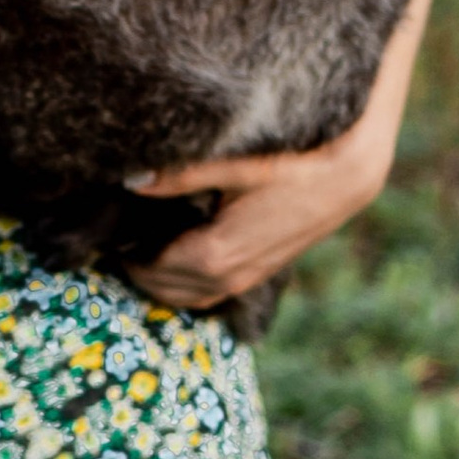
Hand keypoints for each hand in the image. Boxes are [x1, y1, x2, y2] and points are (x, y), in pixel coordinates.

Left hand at [124, 113, 396, 309]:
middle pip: (169, 289)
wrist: (349, 173)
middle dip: (140, 272)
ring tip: (142, 252)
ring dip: (164, 283)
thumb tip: (130, 179)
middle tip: (119, 242)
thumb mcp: (236, 164)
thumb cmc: (294, 162)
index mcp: (215, 254)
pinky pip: (214, 290)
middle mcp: (230, 276)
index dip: (128, 255)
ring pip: (193, 296)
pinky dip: (190, 284)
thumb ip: (181, 173)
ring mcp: (248, 278)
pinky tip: (180, 259)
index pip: (154, 270)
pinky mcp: (263, 270)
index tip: (109, 234)